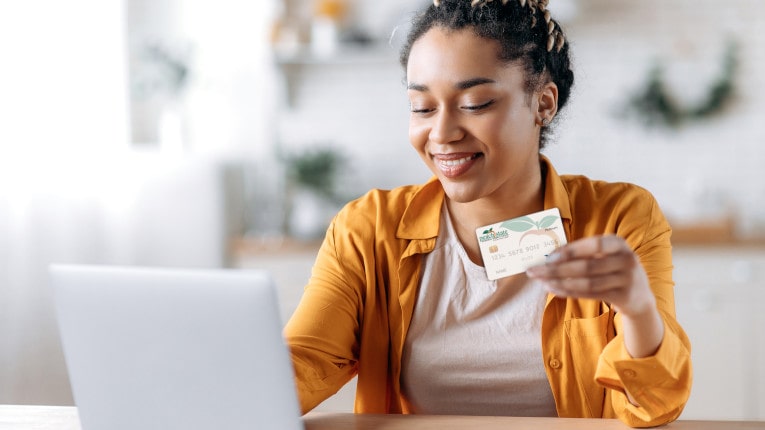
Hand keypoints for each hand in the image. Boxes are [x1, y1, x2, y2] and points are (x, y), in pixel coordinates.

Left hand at [525, 235, 653, 317]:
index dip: (571, 251)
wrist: (639, 296)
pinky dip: (569, 291)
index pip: (594, 244)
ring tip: (541, 281)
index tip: (549, 257)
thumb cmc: (612, 270)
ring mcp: (627, 279)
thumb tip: (549, 254)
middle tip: (535, 270)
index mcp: (619, 244)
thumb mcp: (606, 256)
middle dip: (557, 269)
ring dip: (560, 282)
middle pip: (587, 266)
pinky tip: (554, 289)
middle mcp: (626, 260)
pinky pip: (590, 294)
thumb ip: (584, 253)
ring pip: (587, 282)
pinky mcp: (623, 297)